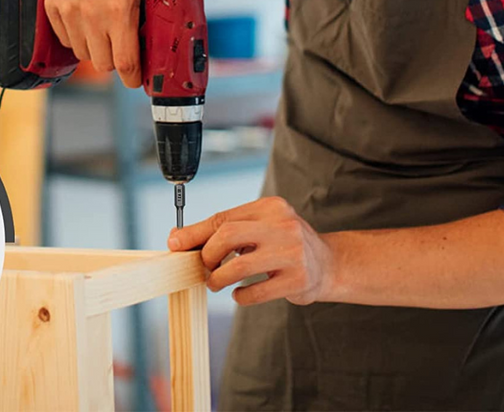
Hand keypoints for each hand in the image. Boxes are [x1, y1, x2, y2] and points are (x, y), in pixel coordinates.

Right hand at [44, 0, 157, 86]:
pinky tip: (90, 20)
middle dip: (116, 62)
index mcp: (119, 8)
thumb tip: (166, 42)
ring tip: (106, 30)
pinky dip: (78, 37)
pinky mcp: (53, 6)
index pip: (124, 61)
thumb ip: (157, 11)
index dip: (133, 77)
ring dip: (96, 49)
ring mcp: (69, 10)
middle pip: (103, 64)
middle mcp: (91, 12)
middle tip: (124, 50)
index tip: (138, 80)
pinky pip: (66, 40)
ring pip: (83, 54)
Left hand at [168, 196, 336, 305]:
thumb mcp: (260, 228)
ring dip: (218, 279)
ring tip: (217, 283)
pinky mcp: (297, 279)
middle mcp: (283, 225)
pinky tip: (241, 294)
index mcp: (271, 207)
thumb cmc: (284, 246)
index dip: (195, 234)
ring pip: (238, 267)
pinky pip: (254, 292)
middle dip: (207, 256)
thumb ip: (224, 231)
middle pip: (227, 235)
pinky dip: (240, 297)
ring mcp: (292, 252)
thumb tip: (177, 240)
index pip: (223, 218)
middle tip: (205, 268)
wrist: (328, 264)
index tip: (175, 246)